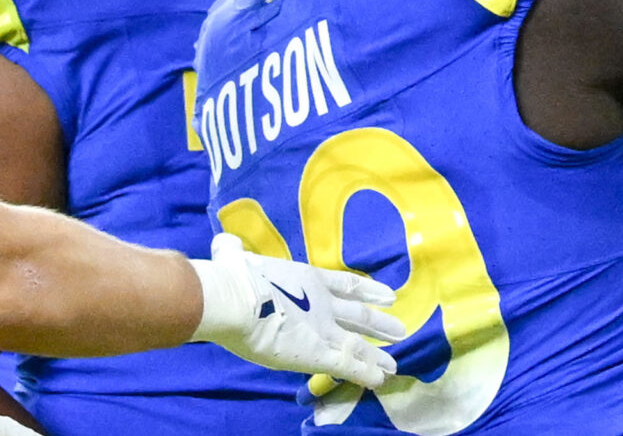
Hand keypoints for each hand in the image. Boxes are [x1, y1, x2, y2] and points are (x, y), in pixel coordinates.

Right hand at [189, 234, 402, 387]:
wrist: (236, 298)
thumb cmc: (233, 277)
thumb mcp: (234, 257)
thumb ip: (232, 251)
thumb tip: (222, 242)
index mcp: (308, 279)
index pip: (346, 285)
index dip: (368, 291)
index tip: (388, 296)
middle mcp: (322, 304)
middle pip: (359, 316)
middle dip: (379, 324)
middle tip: (400, 331)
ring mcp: (323, 329)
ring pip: (358, 343)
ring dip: (376, 355)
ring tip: (394, 364)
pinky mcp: (318, 354)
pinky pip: (348, 366)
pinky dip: (365, 373)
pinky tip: (380, 380)